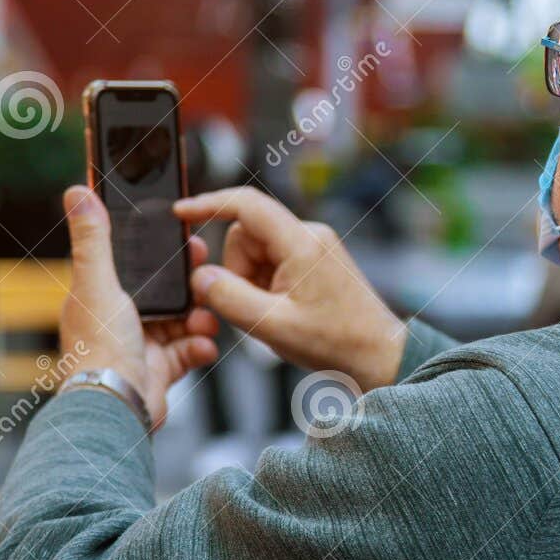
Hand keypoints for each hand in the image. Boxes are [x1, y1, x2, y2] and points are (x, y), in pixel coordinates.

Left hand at [60, 186, 218, 427]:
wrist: (116, 404)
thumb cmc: (99, 348)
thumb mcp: (97, 283)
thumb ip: (94, 238)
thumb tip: (77, 192)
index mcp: (100, 295)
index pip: (134, 263)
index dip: (160, 252)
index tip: (184, 240)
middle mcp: (119, 318)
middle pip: (164, 291)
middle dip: (189, 286)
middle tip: (207, 278)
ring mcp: (141, 344)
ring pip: (181, 320)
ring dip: (199, 318)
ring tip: (205, 318)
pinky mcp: (158, 368)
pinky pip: (188, 350)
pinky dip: (199, 347)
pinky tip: (202, 345)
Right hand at [173, 188, 405, 391]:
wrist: (378, 355)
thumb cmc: (337, 342)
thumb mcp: (272, 325)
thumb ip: (230, 299)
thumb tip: (201, 277)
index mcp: (301, 243)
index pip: (246, 204)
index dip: (208, 204)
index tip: (180, 213)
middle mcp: (310, 235)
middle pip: (246, 236)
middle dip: (238, 271)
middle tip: (255, 309)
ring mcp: (315, 247)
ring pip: (257, 253)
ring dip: (252, 282)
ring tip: (275, 314)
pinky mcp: (316, 260)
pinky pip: (274, 264)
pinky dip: (267, 286)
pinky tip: (284, 311)